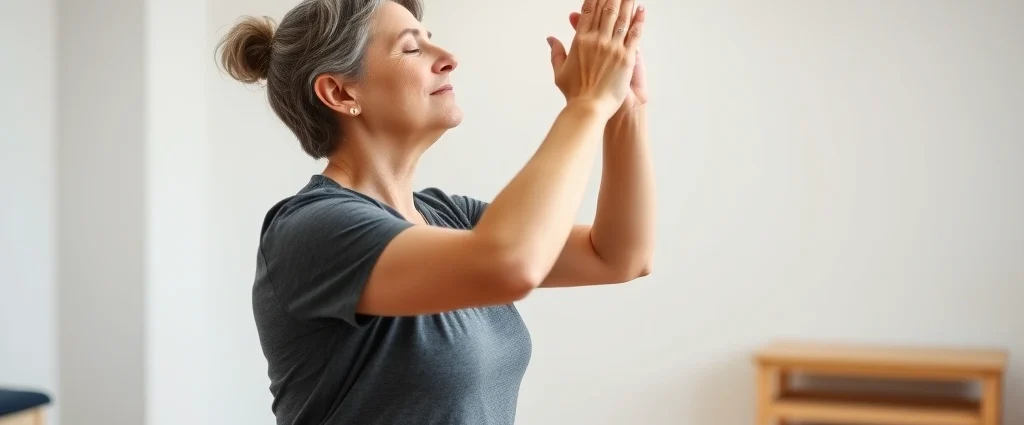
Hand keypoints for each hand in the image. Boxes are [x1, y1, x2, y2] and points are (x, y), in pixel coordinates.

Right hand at [547, 0, 643, 117]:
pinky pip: (634, 34)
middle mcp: (597, 41)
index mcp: (580, 42)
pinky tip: (642, 10)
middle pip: (607, 11)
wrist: (590, 108)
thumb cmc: (575, 93)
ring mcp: (613, 48)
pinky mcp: (627, 58)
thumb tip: (550, 39)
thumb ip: (556, 52)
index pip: (588, 12)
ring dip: (626, 2)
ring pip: (622, 18)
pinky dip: (639, 21)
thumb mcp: (560, 71)